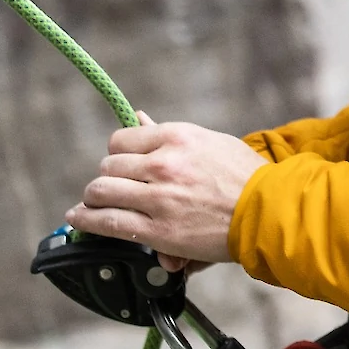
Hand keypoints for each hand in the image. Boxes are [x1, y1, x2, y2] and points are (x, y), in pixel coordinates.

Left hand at [68, 112, 263, 269]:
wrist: (270, 212)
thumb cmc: (246, 177)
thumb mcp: (210, 143)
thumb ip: (170, 136)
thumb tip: (138, 117)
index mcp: (178, 137)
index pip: (122, 140)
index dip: (118, 154)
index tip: (121, 164)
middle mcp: (163, 164)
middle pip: (109, 166)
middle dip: (108, 177)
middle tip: (111, 188)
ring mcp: (159, 198)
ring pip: (101, 191)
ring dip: (95, 198)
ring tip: (91, 205)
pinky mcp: (158, 231)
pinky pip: (108, 222)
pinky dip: (87, 219)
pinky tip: (78, 218)